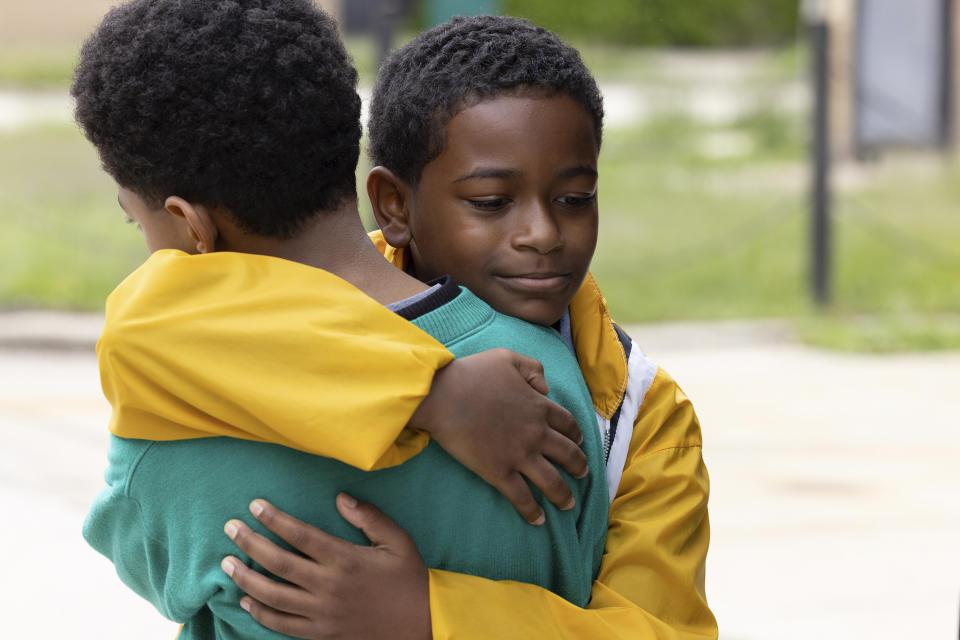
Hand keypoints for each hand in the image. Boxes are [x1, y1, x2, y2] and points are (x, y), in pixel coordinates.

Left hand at [221, 495, 429, 639]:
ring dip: (246, 578)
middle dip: (250, 543)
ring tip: (227, 563)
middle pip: (279, 563)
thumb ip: (369, 517)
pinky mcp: (322, 634)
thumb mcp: (398, 541)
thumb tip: (340, 498)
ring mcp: (322, 614)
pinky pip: (282, 625)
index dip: (275, 519)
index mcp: (346, 560)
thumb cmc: (409, 579)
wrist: (422, 625)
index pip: (300, 535)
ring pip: (273, 596)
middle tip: (231, 527)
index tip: (255, 505)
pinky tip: (246, 599)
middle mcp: (329, 587)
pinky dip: (261, 613)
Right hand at [409, 348, 587, 524]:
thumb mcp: (507, 358)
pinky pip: (522, 497)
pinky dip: (532, 511)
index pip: (568, 424)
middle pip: (568, 455)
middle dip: (579, 467)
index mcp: (539, 407)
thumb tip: (545, 388)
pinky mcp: (499, 472)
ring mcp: (519, 455)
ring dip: (563, 495)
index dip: (576, 435)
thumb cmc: (472, 374)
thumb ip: (533, 369)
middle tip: (583, 475)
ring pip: (552, 482)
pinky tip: (538, 520)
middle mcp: (536, 434)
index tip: (578, 442)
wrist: (443, 396)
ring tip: (568, 504)